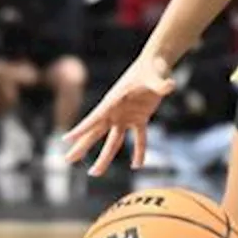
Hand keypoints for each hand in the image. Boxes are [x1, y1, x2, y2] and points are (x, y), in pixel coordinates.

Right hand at [63, 53, 176, 174]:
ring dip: (105, 156)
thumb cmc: (151, 67)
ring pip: (113, 140)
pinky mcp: (140, 118)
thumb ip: (160, 84)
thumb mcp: (154, 75)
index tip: (66, 138)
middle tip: (67, 160)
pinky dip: (140, 150)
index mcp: (114, 100)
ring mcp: (127, 116)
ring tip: (94, 173)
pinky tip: (138, 165)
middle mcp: (117, 110)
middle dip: (82, 146)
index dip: (82, 128)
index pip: (95, 117)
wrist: (156, 64)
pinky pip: (139, 137)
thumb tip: (170, 85)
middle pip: (96, 132)